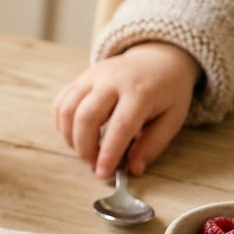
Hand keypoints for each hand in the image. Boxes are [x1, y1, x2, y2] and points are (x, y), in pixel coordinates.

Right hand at [53, 41, 200, 177]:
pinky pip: (60, 103)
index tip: (103, 174)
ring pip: (67, 110)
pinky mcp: (80, 78)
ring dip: (70, 138)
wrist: (158, 59)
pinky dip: (62, 124)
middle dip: (85, 148)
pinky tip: (76, 134)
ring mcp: (92, 76)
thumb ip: (152, 144)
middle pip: (86, 117)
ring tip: (85, 150)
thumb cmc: (166, 92)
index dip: (108, 153)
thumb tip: (134, 169)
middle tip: (94, 164)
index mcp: (141, 91)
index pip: (120, 126)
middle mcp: (113, 80)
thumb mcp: (172, 118)